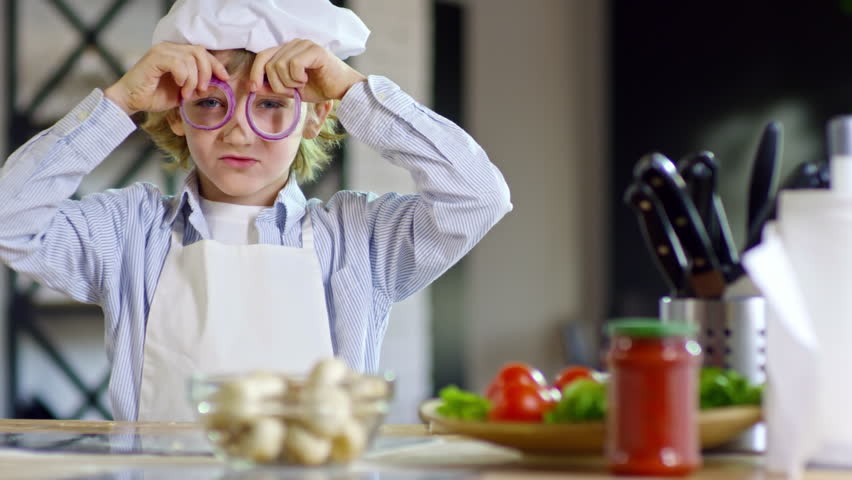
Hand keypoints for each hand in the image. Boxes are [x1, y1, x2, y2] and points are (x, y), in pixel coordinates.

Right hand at [104, 42, 229, 115]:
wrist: (131, 101)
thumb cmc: (154, 96)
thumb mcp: (184, 91)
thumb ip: (198, 84)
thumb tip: (217, 83)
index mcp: (177, 53)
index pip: (202, 52)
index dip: (216, 64)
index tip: (224, 78)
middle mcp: (170, 48)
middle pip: (200, 52)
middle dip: (207, 72)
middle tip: (202, 89)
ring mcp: (161, 51)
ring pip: (190, 59)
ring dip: (193, 79)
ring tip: (187, 93)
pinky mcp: (155, 58)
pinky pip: (178, 63)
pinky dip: (183, 77)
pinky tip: (179, 86)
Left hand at [250, 40, 366, 102]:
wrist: (344, 89)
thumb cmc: (321, 88)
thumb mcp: (292, 90)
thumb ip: (274, 87)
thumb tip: (254, 87)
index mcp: (288, 50)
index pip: (263, 56)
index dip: (255, 72)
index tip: (254, 88)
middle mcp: (295, 44)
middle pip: (269, 62)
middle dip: (276, 83)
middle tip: (291, 91)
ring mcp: (304, 45)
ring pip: (279, 65)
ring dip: (288, 82)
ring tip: (300, 86)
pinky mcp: (314, 50)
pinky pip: (293, 65)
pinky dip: (297, 78)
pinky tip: (306, 80)